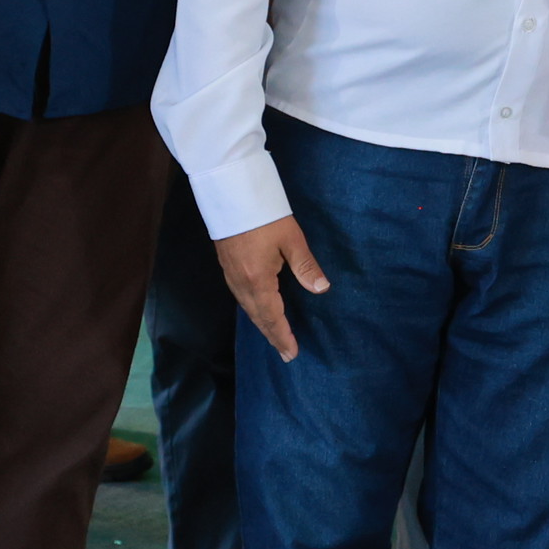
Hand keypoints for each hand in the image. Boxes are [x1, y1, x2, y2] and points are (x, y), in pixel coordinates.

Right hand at [215, 216, 329, 361]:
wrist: (230, 194)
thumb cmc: (264, 215)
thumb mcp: (291, 239)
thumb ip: (305, 266)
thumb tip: (321, 288)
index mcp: (258, 280)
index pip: (272, 317)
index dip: (282, 336)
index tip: (291, 353)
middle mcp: (241, 283)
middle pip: (258, 317)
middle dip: (272, 336)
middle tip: (285, 354)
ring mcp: (231, 276)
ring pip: (248, 309)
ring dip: (262, 325)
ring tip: (274, 337)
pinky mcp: (227, 267)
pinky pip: (241, 298)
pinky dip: (252, 310)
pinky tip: (258, 310)